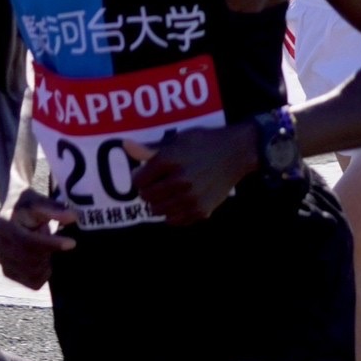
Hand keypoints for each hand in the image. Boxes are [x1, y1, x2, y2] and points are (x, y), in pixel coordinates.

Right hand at [0, 189, 76, 289]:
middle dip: (49, 253)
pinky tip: (47, 259)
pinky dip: (44, 273)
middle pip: (29, 259)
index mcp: (2, 223)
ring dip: (47, 263)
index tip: (71, 243)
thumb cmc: (28, 204)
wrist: (14, 211)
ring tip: (50, 248)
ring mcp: (1, 260)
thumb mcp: (39, 199)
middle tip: (62, 243)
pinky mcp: (8, 272)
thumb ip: (54, 208)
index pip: (26, 241)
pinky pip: (32, 282)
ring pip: (32, 273)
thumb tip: (72, 217)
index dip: (50, 244)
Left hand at [125, 124, 254, 225]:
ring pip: (157, 210)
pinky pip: (174, 220)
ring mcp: (190, 198)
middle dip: (147, 190)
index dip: (139, 177)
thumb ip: (150, 148)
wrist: (235, 154)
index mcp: (170, 160)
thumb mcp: (177, 140)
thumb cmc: (204, 143)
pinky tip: (178, 201)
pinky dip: (172, 213)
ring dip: (158, 203)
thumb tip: (125, 145)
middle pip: (147, 196)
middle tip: (156, 183)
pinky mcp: (200, 211)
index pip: (139, 180)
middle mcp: (179, 180)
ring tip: (167, 192)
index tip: (145, 174)